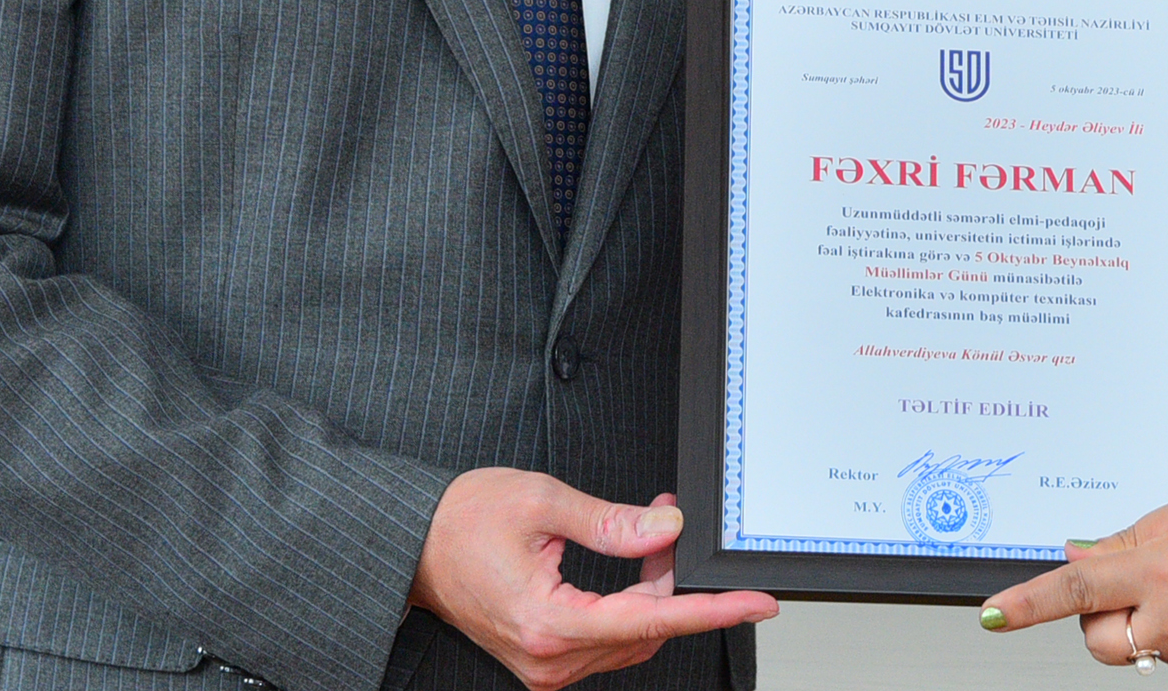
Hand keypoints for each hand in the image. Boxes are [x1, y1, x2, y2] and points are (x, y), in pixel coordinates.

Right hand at [410, 470, 776, 688]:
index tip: (756, 604)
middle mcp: (548, 658)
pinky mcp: (542, 657)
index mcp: (548, 624)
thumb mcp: (544, 503)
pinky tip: (632, 565)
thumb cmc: (462, 520)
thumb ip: (613, 523)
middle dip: (672, 578)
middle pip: (645, 630)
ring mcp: (544, 664)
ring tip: (650, 535)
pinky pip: (606, 639)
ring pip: (630, 637)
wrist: (412, 542)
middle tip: (671, 522)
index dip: (712, 612)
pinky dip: (628, 604)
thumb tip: (666, 534)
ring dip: (651, 591)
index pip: (652, 622)